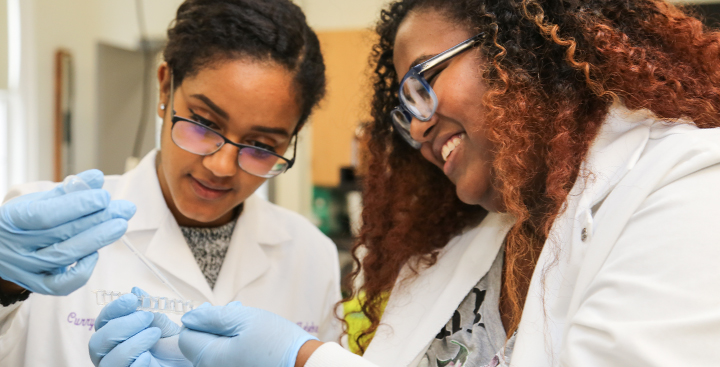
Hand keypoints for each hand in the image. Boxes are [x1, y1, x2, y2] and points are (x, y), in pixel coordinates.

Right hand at [0, 169, 135, 295]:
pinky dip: (82, 271)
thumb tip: (97, 177)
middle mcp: (17, 247)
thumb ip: (68, 191)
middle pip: (60, 235)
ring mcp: (26, 269)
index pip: (46, 214)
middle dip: (97, 220)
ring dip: (97, 240)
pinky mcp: (37, 285)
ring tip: (120, 225)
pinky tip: (95, 253)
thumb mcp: (37, 201)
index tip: (104, 196)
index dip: (77, 206)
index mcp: (12, 219)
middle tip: (124, 210)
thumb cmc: (22, 221)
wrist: (0, 248)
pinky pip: (61, 285)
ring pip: (64, 257)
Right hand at [89, 287, 191, 366]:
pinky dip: (135, 363)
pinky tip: (149, 356)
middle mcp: (109, 354)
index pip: (102, 321)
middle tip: (147, 317)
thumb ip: (149, 309)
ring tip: (155, 334)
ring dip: (132, 344)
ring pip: (108, 361)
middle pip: (97, 342)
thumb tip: (136, 290)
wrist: (186, 361)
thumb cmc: (174, 346)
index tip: (132, 300)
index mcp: (114, 336)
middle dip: (122, 326)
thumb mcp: (163, 324)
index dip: (113, 309)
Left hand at [179, 302, 317, 366]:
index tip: (218, 314)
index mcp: (210, 358)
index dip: (200, 320)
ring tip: (248, 329)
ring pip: (213, 353)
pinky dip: (233, 350)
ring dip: (225, 338)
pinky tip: (251, 343)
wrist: (303, 365)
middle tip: (238, 319)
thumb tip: (190, 317)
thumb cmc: (277, 343)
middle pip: (199, 346)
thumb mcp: (244, 318)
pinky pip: (226, 361)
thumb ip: (212, 317)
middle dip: (214, 328)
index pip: (186, 337)